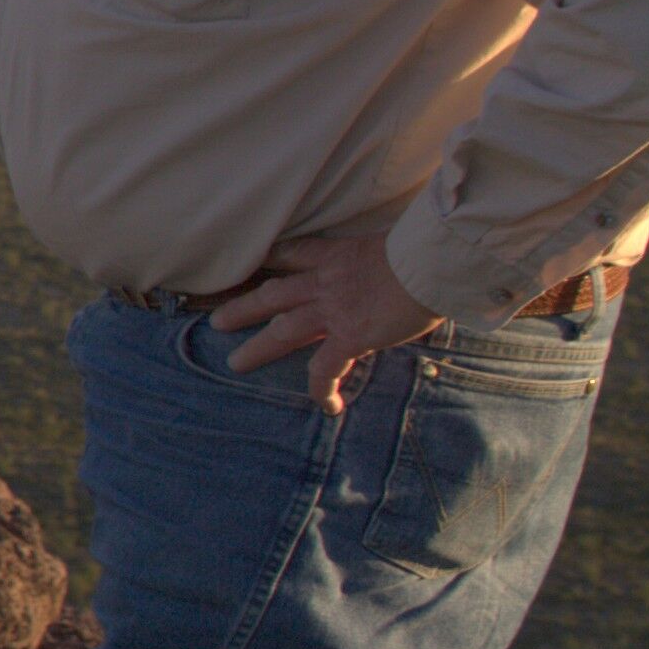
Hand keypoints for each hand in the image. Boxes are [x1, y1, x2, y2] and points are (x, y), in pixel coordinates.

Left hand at [207, 219, 445, 408]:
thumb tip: (394, 269)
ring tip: (235, 363)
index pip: (291, 253)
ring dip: (257, 349)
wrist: (431, 262)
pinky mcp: (351, 335)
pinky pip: (327, 367)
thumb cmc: (423, 249)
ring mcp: (333, 310)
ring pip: (282, 331)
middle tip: (217, 322)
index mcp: (334, 255)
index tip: (251, 267)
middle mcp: (325, 282)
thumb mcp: (390, 244)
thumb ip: (379, 260)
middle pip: (272, 295)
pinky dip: (323, 388)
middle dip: (242, 309)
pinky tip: (326, 405)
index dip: (269, 260)